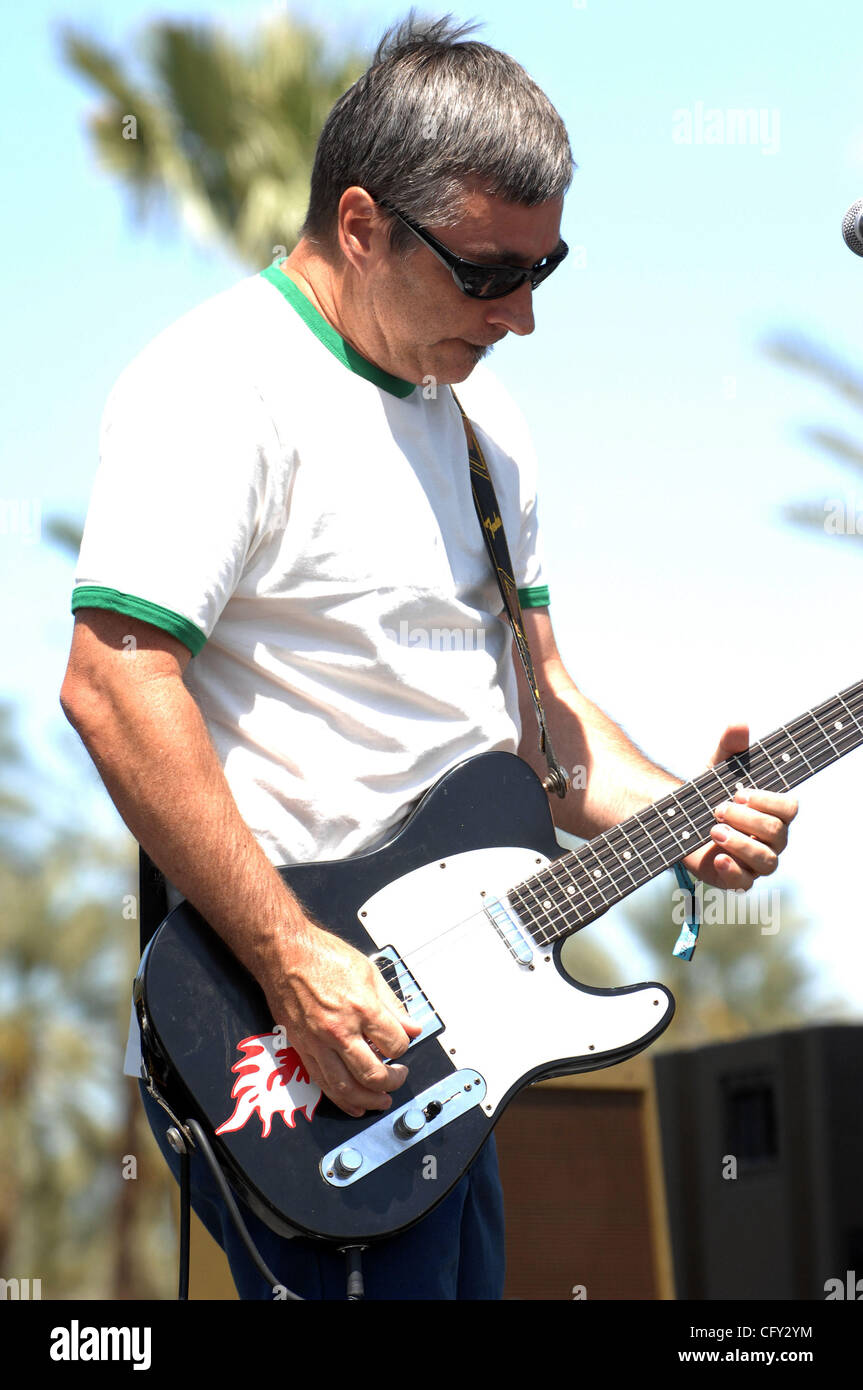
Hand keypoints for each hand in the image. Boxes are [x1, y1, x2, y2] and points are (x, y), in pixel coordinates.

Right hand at [260, 920, 421, 1117]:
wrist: (285, 953)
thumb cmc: (323, 956)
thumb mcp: (369, 972)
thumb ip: (393, 1005)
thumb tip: (412, 1027)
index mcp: (362, 1008)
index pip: (395, 1044)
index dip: (404, 1048)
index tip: (402, 1044)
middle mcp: (339, 1030)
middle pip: (373, 1074)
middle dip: (392, 1081)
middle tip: (398, 1077)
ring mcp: (318, 1042)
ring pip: (346, 1087)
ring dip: (369, 1100)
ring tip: (381, 1100)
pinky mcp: (302, 1047)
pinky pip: (323, 1082)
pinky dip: (341, 1099)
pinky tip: (353, 1104)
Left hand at [682, 723, 797, 889]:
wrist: (677, 820)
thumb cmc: (706, 793)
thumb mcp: (716, 768)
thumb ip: (730, 747)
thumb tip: (739, 723)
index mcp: (773, 812)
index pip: (789, 808)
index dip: (766, 801)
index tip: (739, 792)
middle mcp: (771, 839)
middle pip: (777, 833)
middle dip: (746, 820)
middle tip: (717, 808)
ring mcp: (755, 861)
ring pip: (766, 860)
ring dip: (739, 843)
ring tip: (712, 829)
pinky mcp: (735, 878)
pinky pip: (745, 883)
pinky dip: (732, 871)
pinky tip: (716, 858)